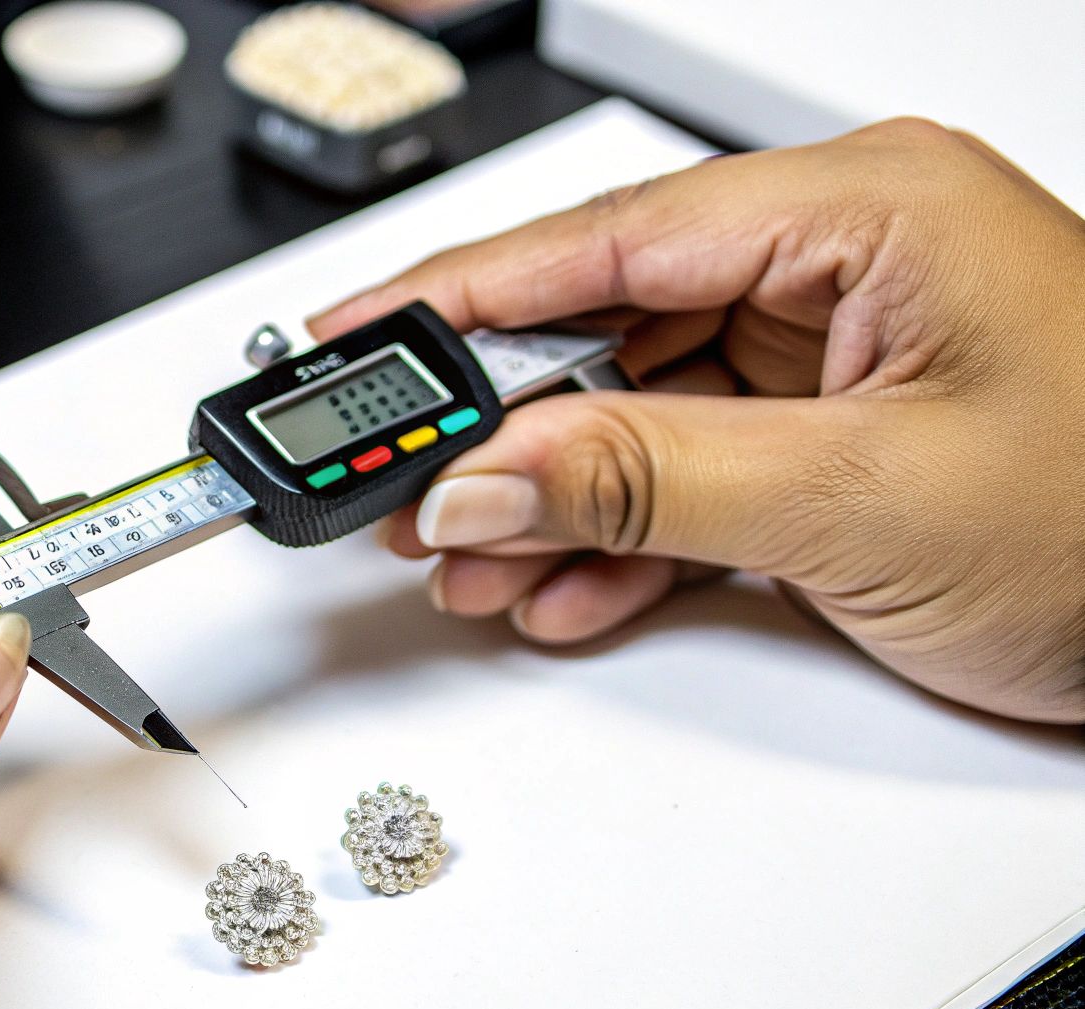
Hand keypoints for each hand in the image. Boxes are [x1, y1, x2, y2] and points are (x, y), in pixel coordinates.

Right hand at [311, 118, 1084, 722]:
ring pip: (639, 410)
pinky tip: (567, 589)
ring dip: (554, 498)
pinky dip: (627, 536)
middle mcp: (844, 260)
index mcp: (864, 208)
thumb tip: (482, 479)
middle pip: (608, 326)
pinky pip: (694, 469)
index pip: (605, 239)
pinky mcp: (838, 433)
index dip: (458, 293)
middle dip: (501, 425)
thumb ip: (642, 482)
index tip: (355, 338)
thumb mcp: (858, 501)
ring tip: (473, 564)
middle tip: (401, 483)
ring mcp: (838, 350)